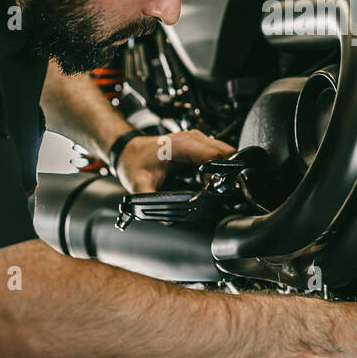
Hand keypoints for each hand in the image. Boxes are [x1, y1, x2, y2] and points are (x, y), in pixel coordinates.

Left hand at [114, 129, 235, 192]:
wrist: (128, 151)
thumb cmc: (134, 162)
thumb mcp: (139, 184)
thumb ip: (152, 201)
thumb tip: (168, 218)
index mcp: (182, 145)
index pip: (215, 154)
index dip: (222, 172)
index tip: (220, 187)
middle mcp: (192, 139)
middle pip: (226, 152)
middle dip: (228, 171)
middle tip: (219, 189)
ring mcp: (197, 140)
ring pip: (225, 151)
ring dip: (225, 169)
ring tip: (214, 185)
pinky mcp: (198, 145)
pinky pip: (218, 154)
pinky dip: (220, 166)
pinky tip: (211, 178)